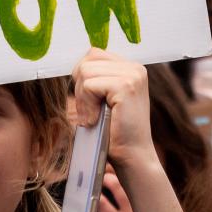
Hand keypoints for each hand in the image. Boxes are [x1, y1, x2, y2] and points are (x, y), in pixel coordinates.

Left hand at [71, 48, 155, 171]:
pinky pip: (89, 85)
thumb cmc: (115, 132)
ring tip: (95, 117)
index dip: (83, 78)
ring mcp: (133, 75)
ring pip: (85, 72)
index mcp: (131, 68)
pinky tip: (96, 120)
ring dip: (83, 99)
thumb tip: (76, 66)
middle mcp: (135, 67)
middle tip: (91, 112)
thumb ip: (99, 79)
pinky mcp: (126, 86)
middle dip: (80, 88)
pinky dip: (86, 105)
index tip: (91, 102)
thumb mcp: (106, 99)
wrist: (133, 157)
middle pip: (87, 61)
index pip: (93, 55)